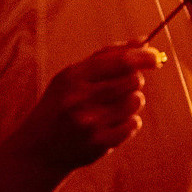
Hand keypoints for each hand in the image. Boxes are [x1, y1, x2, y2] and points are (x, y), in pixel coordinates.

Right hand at [16, 43, 164, 171]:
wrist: (36, 150)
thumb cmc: (61, 105)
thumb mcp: (73, 76)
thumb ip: (108, 56)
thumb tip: (144, 41)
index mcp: (73, 77)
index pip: (120, 62)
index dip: (143, 57)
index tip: (155, 57)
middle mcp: (79, 99)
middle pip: (133, 80)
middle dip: (133, 81)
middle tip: (119, 87)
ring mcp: (89, 123)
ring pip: (136, 101)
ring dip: (131, 102)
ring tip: (111, 108)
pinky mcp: (98, 143)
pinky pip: (134, 124)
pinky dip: (128, 123)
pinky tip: (110, 125)